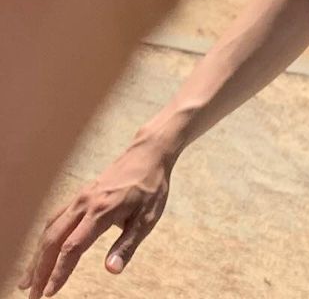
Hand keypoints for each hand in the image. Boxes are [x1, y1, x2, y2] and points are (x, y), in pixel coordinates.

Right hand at [18, 138, 172, 298]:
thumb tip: (111, 270)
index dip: (58, 272)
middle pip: (53, 241)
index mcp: (102, 212)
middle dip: (40, 270)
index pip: (72, 247)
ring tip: (28, 280)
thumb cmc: (151, 186)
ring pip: (50, 229)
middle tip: (32, 295)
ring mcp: (80, 198)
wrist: (149, 152)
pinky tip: (41, 251)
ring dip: (37, 256)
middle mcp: (85, 204)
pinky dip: (44, 238)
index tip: (48, 293)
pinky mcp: (80, 194)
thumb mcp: (148, 217)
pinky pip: (55, 218)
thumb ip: (128, 245)